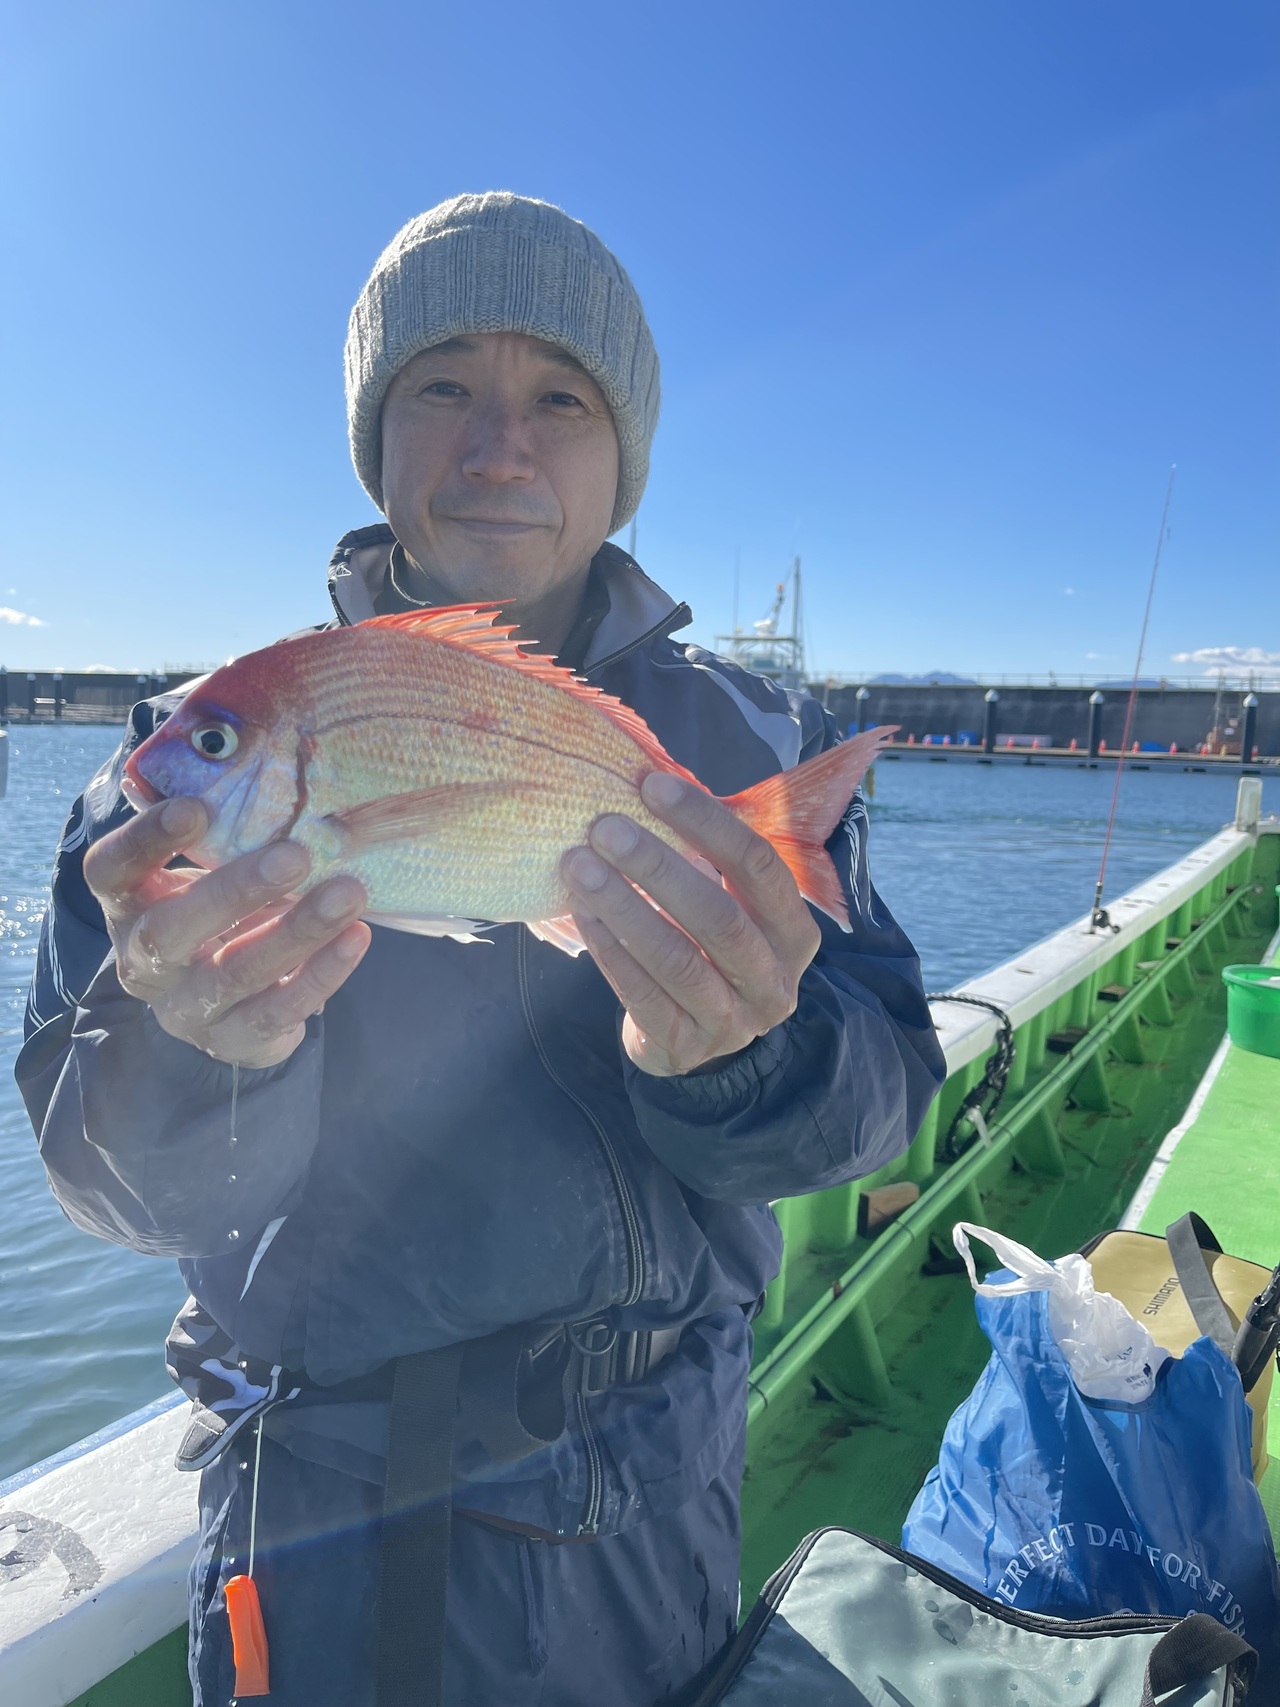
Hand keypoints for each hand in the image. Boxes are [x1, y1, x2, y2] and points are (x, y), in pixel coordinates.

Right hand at [83, 796, 370, 1067]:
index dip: (144, 841)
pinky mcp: (235, 1040)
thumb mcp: (210, 869)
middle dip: (232, 892)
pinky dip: (321, 974)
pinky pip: (278, 1011)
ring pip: (232, 973)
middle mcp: (145, 960)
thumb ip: (228, 829)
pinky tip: (356, 936)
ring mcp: (186, 1008)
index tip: (195, 808)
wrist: (230, 1002)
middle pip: (169, 931)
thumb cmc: (222, 909)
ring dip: (296, 931)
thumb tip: (285, 755)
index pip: (111, 871)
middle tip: (295, 854)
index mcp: (129, 905)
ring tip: (348, 892)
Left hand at [561, 772, 821, 1076]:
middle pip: (718, 918)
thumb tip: (650, 783)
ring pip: (676, 960)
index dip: (707, 824)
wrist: (699, 1039)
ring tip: (579, 866)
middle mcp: (774, 982)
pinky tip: (583, 913)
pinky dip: (610, 951)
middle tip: (604, 828)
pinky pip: (642, 995)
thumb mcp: (732, 907)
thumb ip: (710, 859)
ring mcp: (732, 1021)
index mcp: (794, 934)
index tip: (652, 787)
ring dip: (624, 907)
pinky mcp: (685, 1046)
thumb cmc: (711, 950)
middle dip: (657, 867)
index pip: (759, 868)